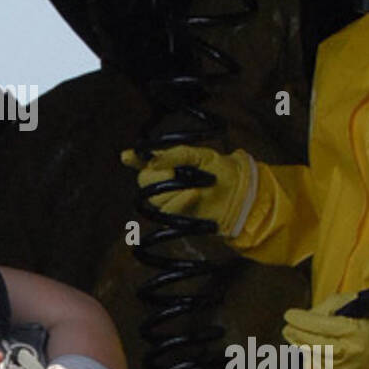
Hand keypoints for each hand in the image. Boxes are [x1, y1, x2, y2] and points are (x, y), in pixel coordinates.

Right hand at [121, 145, 252, 232]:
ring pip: (154, 196)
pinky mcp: (178, 214)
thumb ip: (174, 155)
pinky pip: (168, 208)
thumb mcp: (200, 155)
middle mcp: (165, 180)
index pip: (144, 161)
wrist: (240, 193)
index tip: (128, 156)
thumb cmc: (222, 170)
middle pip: (144, 180)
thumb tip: (151, 163)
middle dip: (157, 175)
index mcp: (168, 162)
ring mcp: (170, 198)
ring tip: (193, 183)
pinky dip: (180, 200)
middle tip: (176, 171)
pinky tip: (193, 194)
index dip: (134, 159)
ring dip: (172, 188)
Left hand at [281, 292, 368, 368]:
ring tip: (295, 337)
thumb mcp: (351, 302)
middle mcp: (352, 352)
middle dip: (296, 335)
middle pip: (313, 344)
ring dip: (302, 347)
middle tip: (287, 328)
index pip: (318, 326)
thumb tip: (303, 318)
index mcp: (354, 331)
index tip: (289, 315)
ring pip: (316, 358)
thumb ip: (325, 309)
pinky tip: (309, 350)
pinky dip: (314, 358)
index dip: (300, 320)